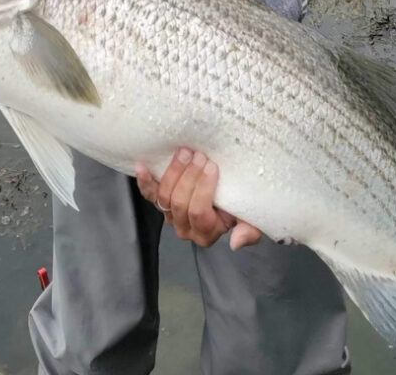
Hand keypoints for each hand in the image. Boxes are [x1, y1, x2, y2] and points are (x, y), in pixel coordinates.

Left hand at [135, 148, 261, 249]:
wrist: (230, 191)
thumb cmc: (241, 204)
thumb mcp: (252, 218)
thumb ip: (249, 231)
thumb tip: (236, 242)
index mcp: (206, 233)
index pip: (199, 213)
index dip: (203, 190)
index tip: (213, 167)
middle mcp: (185, 227)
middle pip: (179, 203)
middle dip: (189, 177)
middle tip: (199, 156)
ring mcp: (170, 214)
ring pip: (164, 196)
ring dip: (174, 172)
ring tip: (185, 153)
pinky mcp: (160, 200)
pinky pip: (149, 193)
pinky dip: (145, 180)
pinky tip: (142, 166)